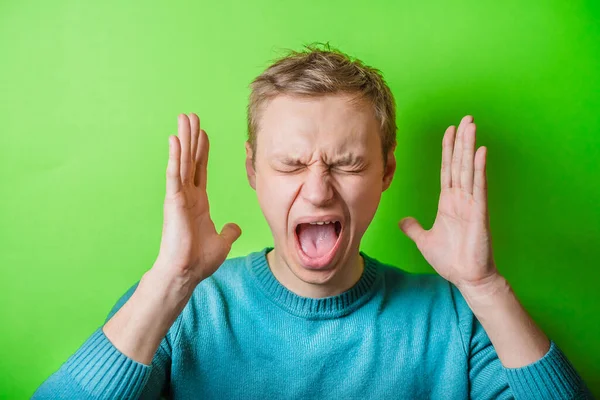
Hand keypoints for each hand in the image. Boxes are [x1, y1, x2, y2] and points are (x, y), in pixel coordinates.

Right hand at [153, 113, 241, 287]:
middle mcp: (188, 195)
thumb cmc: (198, 260)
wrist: (186, 273)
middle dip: (191, 137)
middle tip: (191, 115)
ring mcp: (179, 197)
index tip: (203, 132)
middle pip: (190, 159)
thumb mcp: (222, 241)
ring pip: (182, 161)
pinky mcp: (174, 201)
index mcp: (198, 202)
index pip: (200, 169)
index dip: (202, 150)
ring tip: (183, 118)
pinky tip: (174, 140)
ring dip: (183, 138)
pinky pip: (174, 175)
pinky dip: (174, 157)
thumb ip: (228, 231)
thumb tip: (234, 226)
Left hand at [399, 115, 498, 288]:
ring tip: (472, 125)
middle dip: (461, 140)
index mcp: (448, 202)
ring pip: (469, 169)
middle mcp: (461, 199)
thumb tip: (402, 220)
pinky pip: (479, 186)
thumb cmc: (451, 260)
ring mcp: (471, 204)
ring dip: (470, 146)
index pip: (447, 170)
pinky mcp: (479, 212)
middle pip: (459, 163)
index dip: (448, 150)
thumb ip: (413, 228)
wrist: (467, 278)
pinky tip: (480, 151)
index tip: (450, 131)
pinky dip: (479, 168)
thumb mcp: (424, 240)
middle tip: (466, 118)